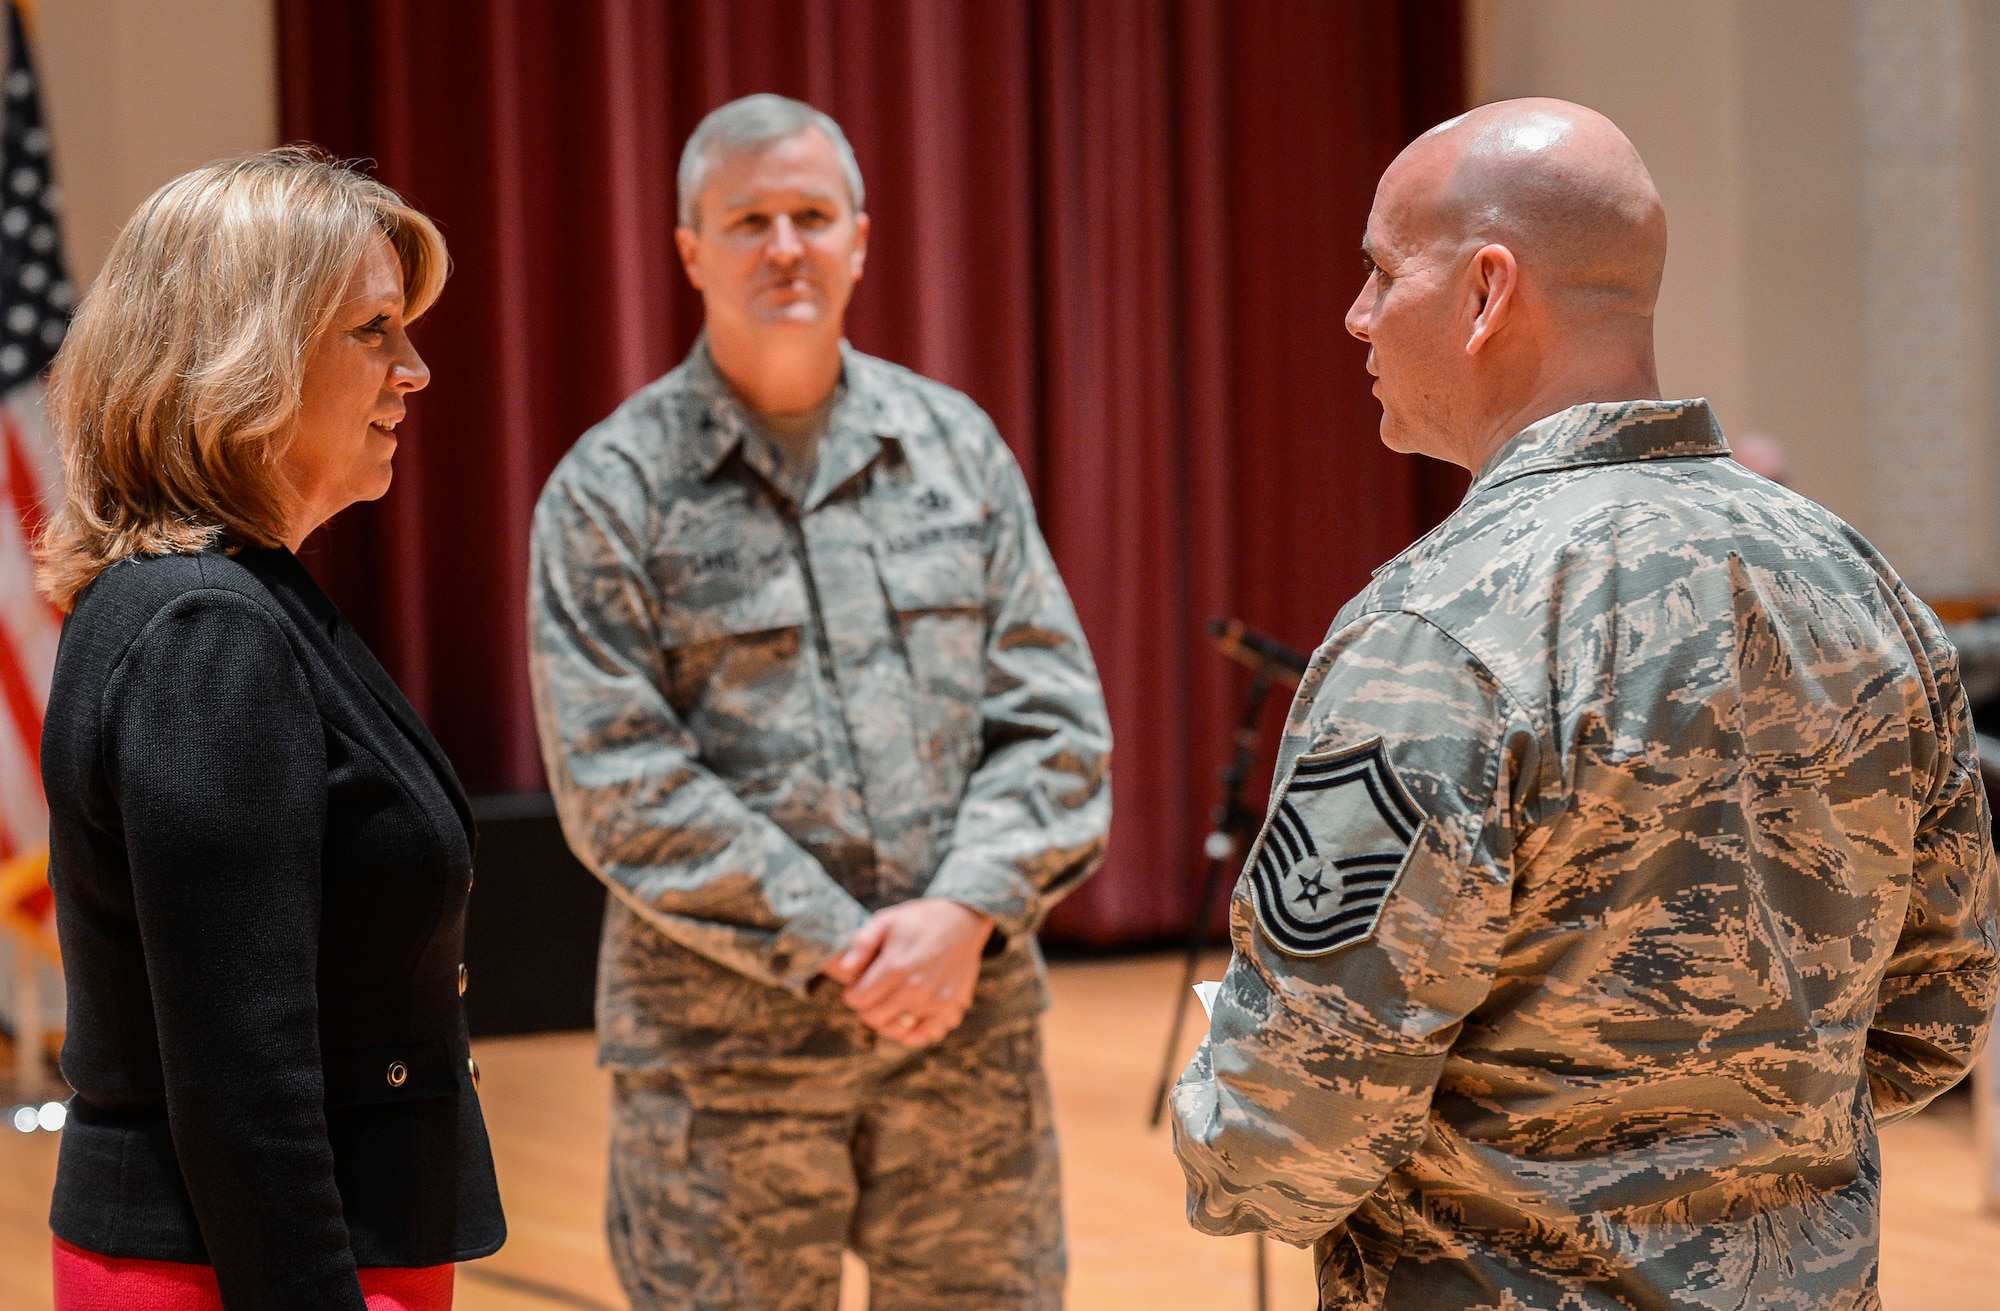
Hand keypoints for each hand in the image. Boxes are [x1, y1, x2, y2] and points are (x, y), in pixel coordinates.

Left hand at [824, 899, 992, 1045]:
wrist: (962, 920)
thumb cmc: (919, 920)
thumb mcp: (886, 920)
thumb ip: (862, 944)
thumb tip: (844, 970)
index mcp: (896, 967)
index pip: (858, 1000)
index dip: (852, 993)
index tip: (857, 985)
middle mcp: (916, 989)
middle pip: (875, 1018)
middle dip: (867, 1008)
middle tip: (872, 995)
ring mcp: (935, 1001)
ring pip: (899, 1030)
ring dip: (889, 1020)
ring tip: (889, 1006)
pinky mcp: (951, 1007)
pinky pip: (928, 1034)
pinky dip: (916, 1032)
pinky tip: (910, 1018)